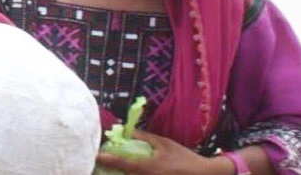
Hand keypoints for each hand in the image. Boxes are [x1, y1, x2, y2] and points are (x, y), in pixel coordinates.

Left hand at [95, 130, 230, 174]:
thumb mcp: (165, 144)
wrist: (203, 174)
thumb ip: (146, 137)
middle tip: (103, 164)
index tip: (96, 156)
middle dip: (113, 171)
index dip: (108, 159)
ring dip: (123, 173)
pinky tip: (130, 171)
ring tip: (113, 168)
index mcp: (148, 167)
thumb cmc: (184, 158)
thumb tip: (128, 130)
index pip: (123, 164)